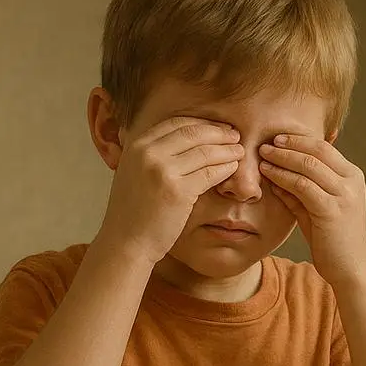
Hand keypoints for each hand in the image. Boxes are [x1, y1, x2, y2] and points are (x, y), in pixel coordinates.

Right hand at [98, 117, 243, 265]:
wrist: (125, 242)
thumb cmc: (134, 209)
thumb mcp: (135, 171)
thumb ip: (154, 152)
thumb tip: (187, 134)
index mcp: (137, 145)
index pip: (178, 123)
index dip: (203, 123)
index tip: (219, 127)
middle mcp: (148, 153)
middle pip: (194, 133)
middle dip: (219, 133)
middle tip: (235, 137)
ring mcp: (162, 171)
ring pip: (206, 152)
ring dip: (227, 150)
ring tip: (240, 151)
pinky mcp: (178, 191)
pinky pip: (210, 173)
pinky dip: (225, 168)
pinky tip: (233, 168)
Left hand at [258, 135, 365, 286]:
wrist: (352, 269)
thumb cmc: (333, 241)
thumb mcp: (317, 210)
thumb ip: (300, 192)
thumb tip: (276, 174)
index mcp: (353, 176)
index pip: (324, 148)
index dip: (300, 140)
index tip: (278, 138)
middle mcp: (351, 182)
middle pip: (317, 151)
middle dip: (289, 144)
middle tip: (267, 142)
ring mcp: (344, 195)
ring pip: (308, 165)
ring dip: (283, 158)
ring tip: (263, 156)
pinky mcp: (332, 210)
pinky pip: (303, 186)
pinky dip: (283, 177)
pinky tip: (269, 175)